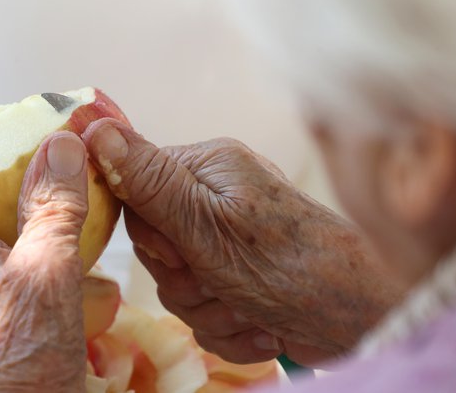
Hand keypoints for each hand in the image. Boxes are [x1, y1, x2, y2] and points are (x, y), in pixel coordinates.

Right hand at [82, 119, 403, 366]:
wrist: (360, 319)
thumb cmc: (288, 264)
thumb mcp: (206, 224)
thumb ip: (149, 181)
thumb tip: (95, 128)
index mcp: (207, 168)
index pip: (135, 191)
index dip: (149, 236)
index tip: (179, 252)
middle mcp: (216, 199)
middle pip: (155, 247)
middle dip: (184, 280)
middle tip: (220, 281)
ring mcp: (229, 240)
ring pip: (178, 285)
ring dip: (210, 310)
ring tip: (249, 306)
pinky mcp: (240, 278)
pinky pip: (204, 309)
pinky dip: (229, 327)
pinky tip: (262, 324)